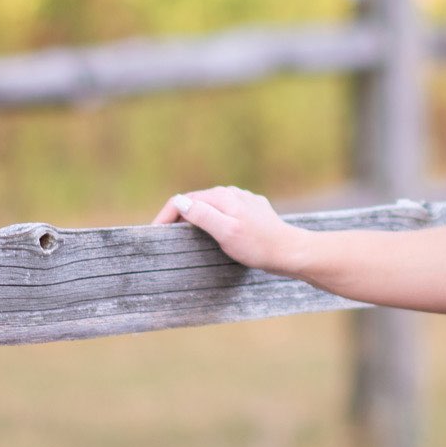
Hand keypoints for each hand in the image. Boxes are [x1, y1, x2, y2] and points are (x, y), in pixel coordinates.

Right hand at [151, 185, 306, 275]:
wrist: (291, 252)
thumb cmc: (258, 245)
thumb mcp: (226, 232)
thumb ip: (202, 215)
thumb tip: (179, 202)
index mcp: (221, 196)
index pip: (183, 200)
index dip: (165, 216)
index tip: (154, 233)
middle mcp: (231, 194)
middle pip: (195, 202)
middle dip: (178, 217)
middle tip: (164, 238)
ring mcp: (243, 202)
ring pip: (210, 208)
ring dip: (195, 219)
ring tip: (184, 237)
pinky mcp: (252, 212)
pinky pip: (225, 214)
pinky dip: (213, 223)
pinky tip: (214, 235)